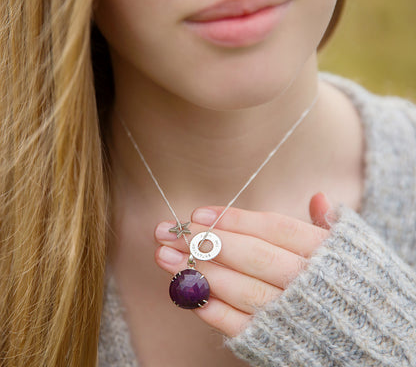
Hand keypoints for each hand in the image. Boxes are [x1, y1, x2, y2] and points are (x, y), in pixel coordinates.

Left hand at [154, 192, 333, 336]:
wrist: (368, 336)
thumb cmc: (349, 283)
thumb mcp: (348, 249)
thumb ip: (325, 224)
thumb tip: (317, 196)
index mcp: (323, 252)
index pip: (273, 228)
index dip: (234, 220)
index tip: (198, 213)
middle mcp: (307, 282)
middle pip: (252, 256)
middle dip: (208, 242)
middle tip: (169, 232)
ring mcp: (291, 314)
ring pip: (241, 289)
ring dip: (198, 272)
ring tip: (164, 257)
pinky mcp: (275, 342)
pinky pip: (240, 325)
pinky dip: (211, 308)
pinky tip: (186, 290)